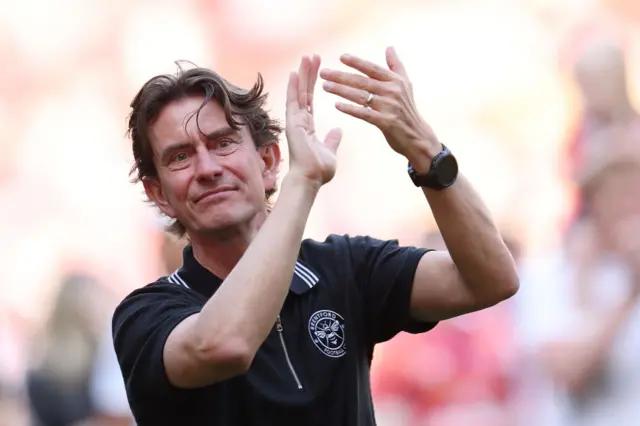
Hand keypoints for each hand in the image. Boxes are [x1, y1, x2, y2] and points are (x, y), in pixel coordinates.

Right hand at [285, 55, 342, 186]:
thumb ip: (332, 140)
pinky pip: (293, 102)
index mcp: (307, 126)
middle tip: (312, 55)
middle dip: (308, 73)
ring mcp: (295, 121)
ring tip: (306, 57)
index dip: (314, 84)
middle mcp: (299, 121)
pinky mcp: (293, 124)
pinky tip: (295, 72)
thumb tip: (337, 130)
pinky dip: (293, 87)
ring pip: (298, 93)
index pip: (310, 100)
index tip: (318, 69)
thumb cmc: (319, 170)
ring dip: (302, 75)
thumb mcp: (330, 151)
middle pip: (304, 92)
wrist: (311, 179)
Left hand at [320, 47, 438, 171]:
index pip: (372, 69)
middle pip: (362, 81)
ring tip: (325, 86)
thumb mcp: (405, 85)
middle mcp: (392, 92)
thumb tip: (389, 47)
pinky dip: (350, 109)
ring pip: (361, 96)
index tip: (341, 57)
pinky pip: (364, 113)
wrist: (417, 136)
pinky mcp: (386, 122)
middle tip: (323, 72)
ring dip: (341, 90)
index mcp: (395, 81)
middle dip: (341, 76)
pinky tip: (337, 105)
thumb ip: (396, 66)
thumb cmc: (407, 110)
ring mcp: (389, 107)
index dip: (357, 63)